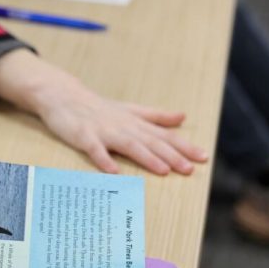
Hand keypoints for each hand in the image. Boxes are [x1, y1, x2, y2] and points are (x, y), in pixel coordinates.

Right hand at [0, 50, 207, 174]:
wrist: (63, 95)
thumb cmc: (98, 107)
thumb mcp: (130, 110)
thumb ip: (156, 116)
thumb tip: (183, 117)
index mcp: (135, 122)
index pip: (164, 135)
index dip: (184, 146)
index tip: (204, 157)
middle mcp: (123, 126)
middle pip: (150, 141)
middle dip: (171, 155)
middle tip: (190, 168)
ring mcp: (103, 130)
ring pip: (128, 145)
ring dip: (146, 158)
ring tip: (163, 170)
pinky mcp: (84, 136)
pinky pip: (95, 150)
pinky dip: (104, 159)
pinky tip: (114, 172)